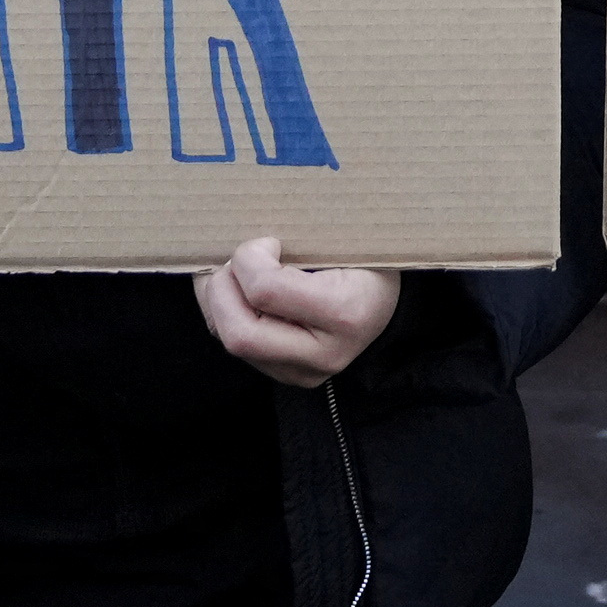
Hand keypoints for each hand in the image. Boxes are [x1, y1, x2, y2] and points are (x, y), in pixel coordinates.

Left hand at [194, 236, 397, 387]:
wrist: (390, 304)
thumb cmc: (368, 260)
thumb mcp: (348, 239)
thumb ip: (302, 237)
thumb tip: (248, 230)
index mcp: (345, 313)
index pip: (266, 291)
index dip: (249, 258)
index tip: (267, 242)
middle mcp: (323, 355)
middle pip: (240, 334)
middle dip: (219, 290)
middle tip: (231, 261)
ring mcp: (302, 373)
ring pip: (232, 343)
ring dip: (216, 303)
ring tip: (227, 272)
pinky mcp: (286, 376)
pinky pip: (239, 348)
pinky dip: (225, 315)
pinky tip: (235, 291)